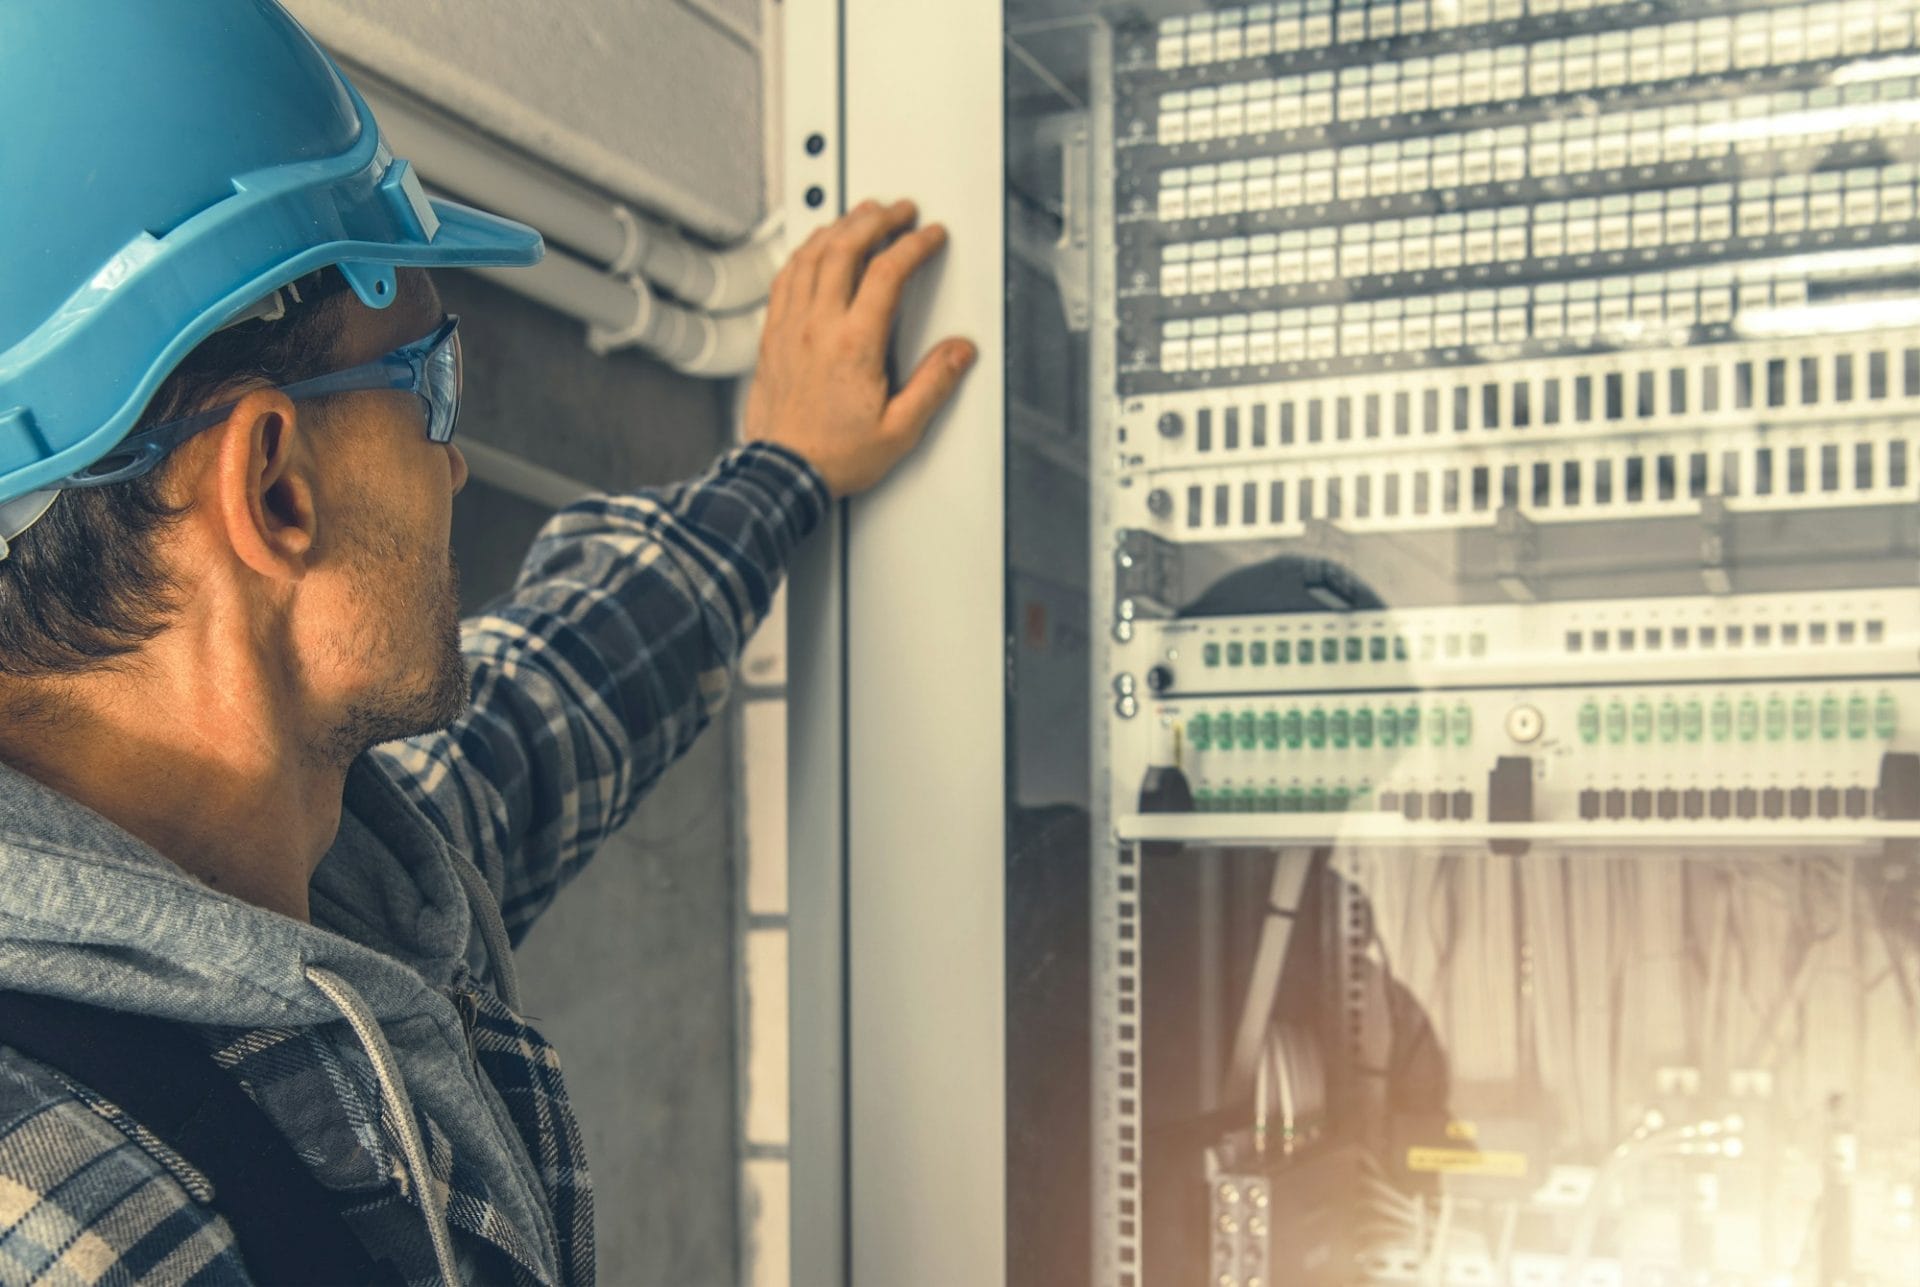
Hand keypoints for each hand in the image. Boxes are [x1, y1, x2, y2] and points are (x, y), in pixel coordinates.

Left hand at [745, 198, 976, 496]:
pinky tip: (815, 247)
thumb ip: (933, 385)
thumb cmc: (834, 457)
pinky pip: (786, 276)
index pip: (888, 272)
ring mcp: (790, 327)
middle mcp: (818, 326)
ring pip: (810, 254)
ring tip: (860, 215)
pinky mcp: (772, 335)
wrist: (782, 474)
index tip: (930, 236)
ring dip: (839, 226)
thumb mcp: (900, 430)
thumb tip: (959, 351)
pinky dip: (805, 251)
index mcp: (854, 344)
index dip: (914, 244)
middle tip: (898, 211)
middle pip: (845, 247)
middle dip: (877, 219)